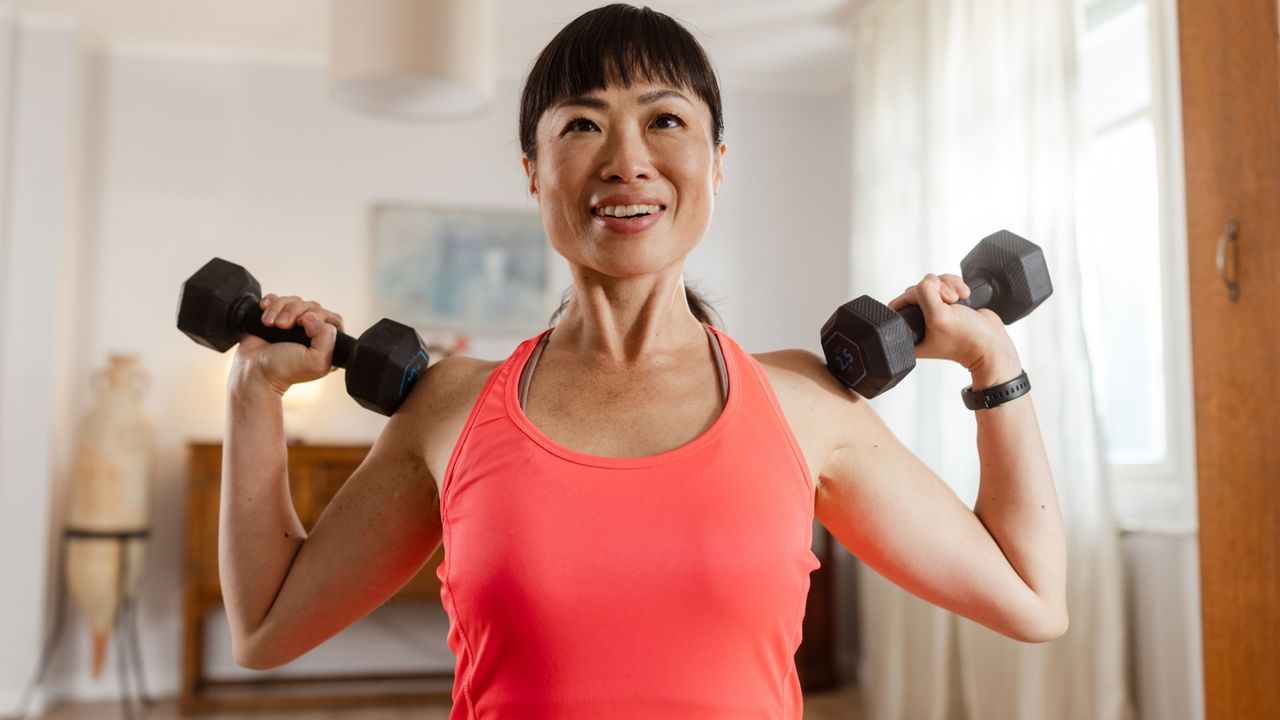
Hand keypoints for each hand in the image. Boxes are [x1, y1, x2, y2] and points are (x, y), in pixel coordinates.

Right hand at [230, 294, 345, 394]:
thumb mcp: (316, 361)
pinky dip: (270, 303)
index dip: (318, 316)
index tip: (303, 324)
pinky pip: (277, 300)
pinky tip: (265, 315)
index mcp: (327, 346)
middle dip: (294, 311)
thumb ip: (327, 337)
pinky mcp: (276, 318)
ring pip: (293, 302)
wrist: (252, 371)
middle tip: (282, 325)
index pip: (333, 319)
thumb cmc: (282, 370)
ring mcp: (293, 326)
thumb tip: (311, 316)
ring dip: (278, 308)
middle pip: (311, 306)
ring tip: (269, 323)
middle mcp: (312, 335)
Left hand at [886, 273, 1016, 372]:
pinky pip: (944, 284)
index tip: (930, 303)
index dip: (912, 297)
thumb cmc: (967, 339)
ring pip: (931, 284)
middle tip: (950, 301)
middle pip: (915, 291)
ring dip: (947, 285)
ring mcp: (934, 313)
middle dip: (935, 289)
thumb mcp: (938, 316)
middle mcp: (918, 323)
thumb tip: (928, 280)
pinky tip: (965, 295)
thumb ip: (925, 293)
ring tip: (960, 297)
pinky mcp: (948, 305)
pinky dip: (955, 284)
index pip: (897, 304)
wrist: (993, 344)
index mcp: (909, 334)